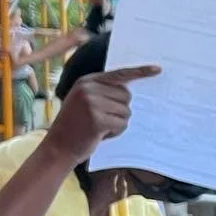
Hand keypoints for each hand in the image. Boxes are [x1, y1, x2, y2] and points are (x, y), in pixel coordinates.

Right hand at [41, 65, 159, 163]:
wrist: (58, 146)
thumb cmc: (76, 125)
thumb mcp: (84, 101)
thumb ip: (103, 92)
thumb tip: (131, 91)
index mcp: (87, 81)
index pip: (119, 74)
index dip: (140, 72)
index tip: (157, 69)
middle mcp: (89, 89)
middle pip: (127, 95)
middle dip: (120, 109)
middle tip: (102, 119)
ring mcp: (93, 103)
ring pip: (126, 111)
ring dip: (118, 122)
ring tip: (100, 127)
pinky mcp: (98, 119)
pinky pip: (122, 124)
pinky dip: (116, 132)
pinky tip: (101, 134)